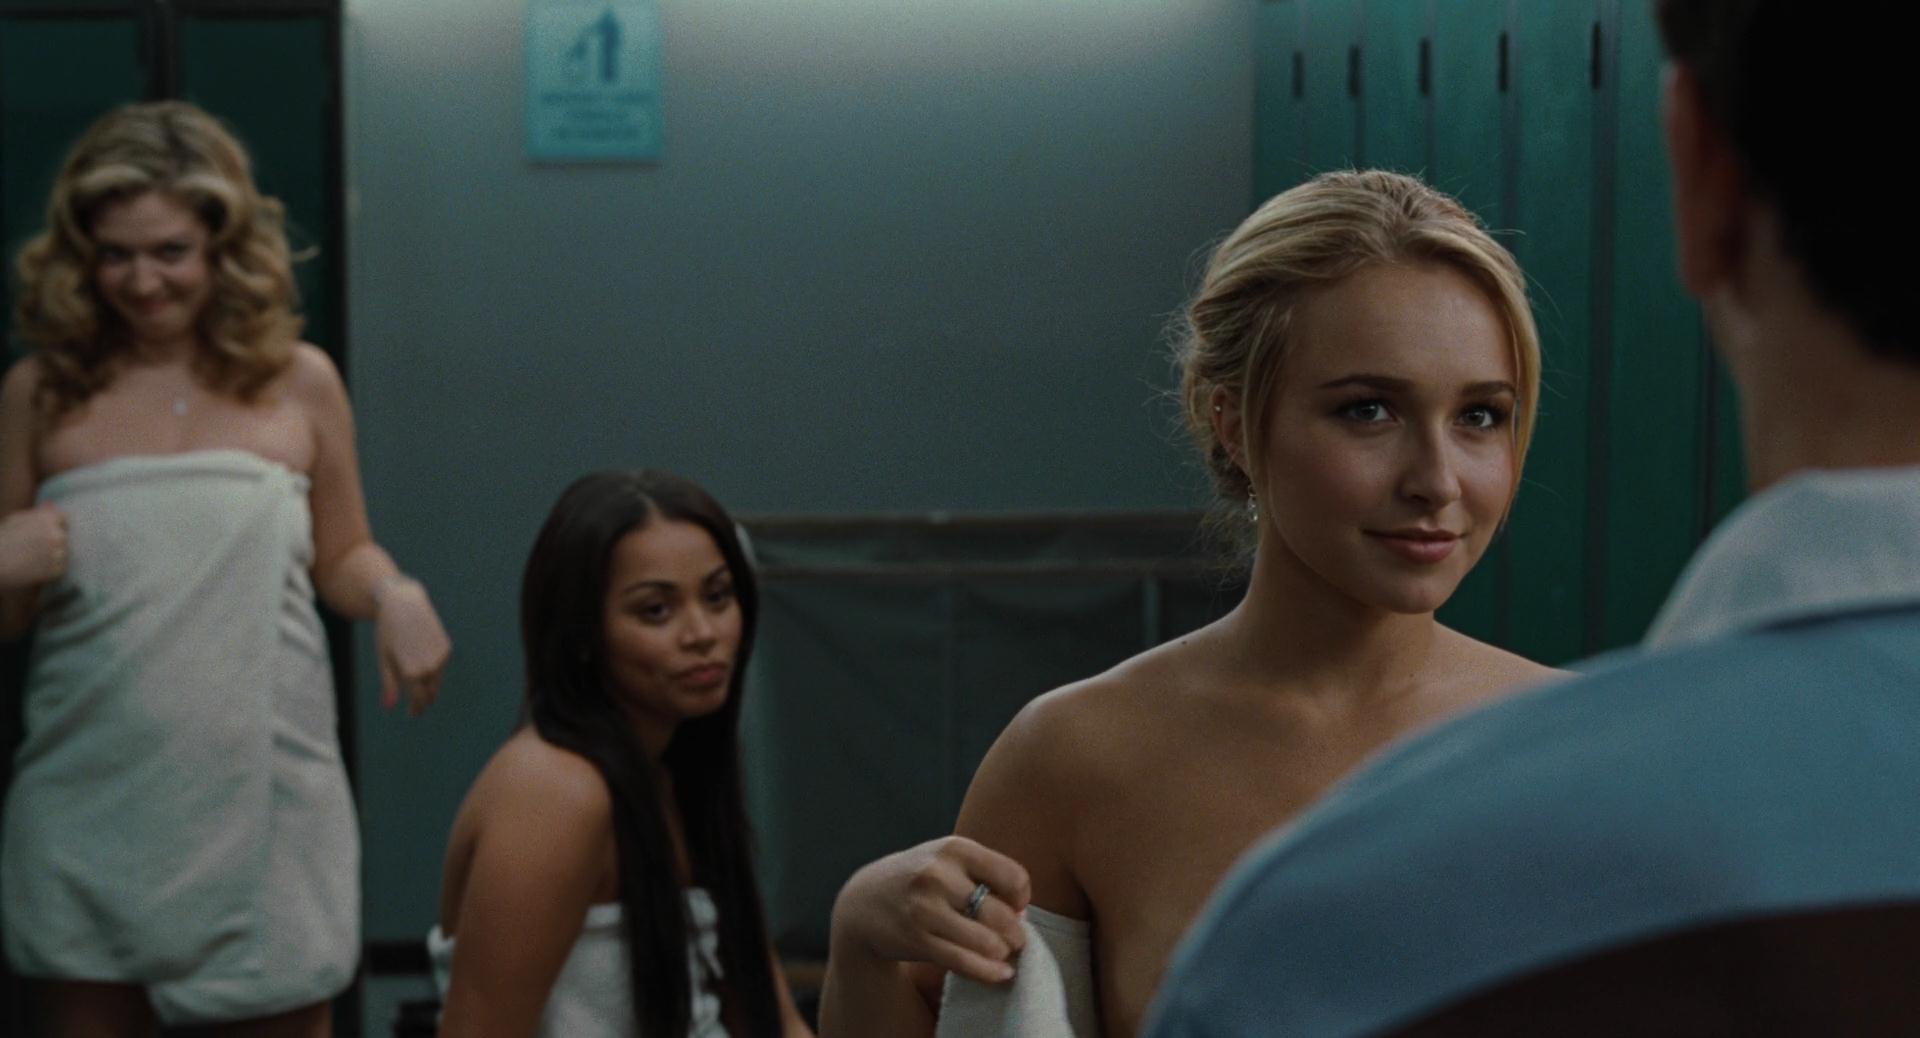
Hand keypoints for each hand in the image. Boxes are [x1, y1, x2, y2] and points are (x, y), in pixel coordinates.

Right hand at [0, 504, 67, 587]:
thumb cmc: (1, 540)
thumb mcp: (15, 520)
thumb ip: (36, 513)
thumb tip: (52, 506)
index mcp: (48, 519)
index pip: (64, 519)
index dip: (55, 526)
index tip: (44, 534)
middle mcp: (57, 534)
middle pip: (64, 537)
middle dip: (53, 542)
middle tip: (34, 549)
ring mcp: (58, 553)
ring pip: (64, 553)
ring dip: (53, 556)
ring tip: (32, 559)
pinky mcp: (56, 570)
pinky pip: (60, 568)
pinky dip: (50, 570)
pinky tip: (33, 569)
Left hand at [373, 576, 450, 715]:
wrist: (404, 604)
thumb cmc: (388, 632)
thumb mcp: (385, 659)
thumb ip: (389, 684)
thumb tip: (389, 707)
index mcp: (411, 672)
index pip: (418, 699)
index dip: (416, 708)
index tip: (412, 713)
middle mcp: (429, 666)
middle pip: (430, 692)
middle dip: (424, 701)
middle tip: (416, 707)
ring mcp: (440, 657)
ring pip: (437, 680)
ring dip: (430, 686)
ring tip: (419, 687)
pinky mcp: (446, 647)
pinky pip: (440, 665)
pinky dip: (433, 670)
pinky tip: (423, 664)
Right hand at [832, 836, 1031, 984]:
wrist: (863, 902)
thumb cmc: (918, 880)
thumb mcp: (946, 860)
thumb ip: (984, 875)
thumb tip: (1023, 913)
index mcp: (954, 849)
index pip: (1013, 877)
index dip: (1022, 898)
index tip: (1016, 908)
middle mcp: (939, 875)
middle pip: (1001, 914)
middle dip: (1016, 932)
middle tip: (1016, 940)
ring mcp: (925, 909)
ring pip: (986, 941)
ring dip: (1003, 953)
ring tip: (1004, 954)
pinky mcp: (916, 939)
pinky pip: (964, 962)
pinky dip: (988, 972)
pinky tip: (1000, 974)